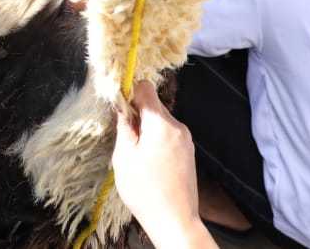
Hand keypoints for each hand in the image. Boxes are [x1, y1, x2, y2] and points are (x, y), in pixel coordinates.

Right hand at [113, 81, 208, 246]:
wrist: (175, 220)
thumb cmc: (146, 191)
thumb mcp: (124, 157)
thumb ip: (124, 126)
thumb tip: (121, 106)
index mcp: (161, 123)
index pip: (145, 88)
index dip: (129, 94)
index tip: (120, 110)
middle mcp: (178, 127)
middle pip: (154, 105)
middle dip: (137, 115)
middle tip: (126, 139)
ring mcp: (186, 140)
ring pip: (161, 121)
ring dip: (147, 129)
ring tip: (138, 156)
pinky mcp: (188, 152)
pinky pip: (169, 135)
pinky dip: (157, 140)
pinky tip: (150, 163)